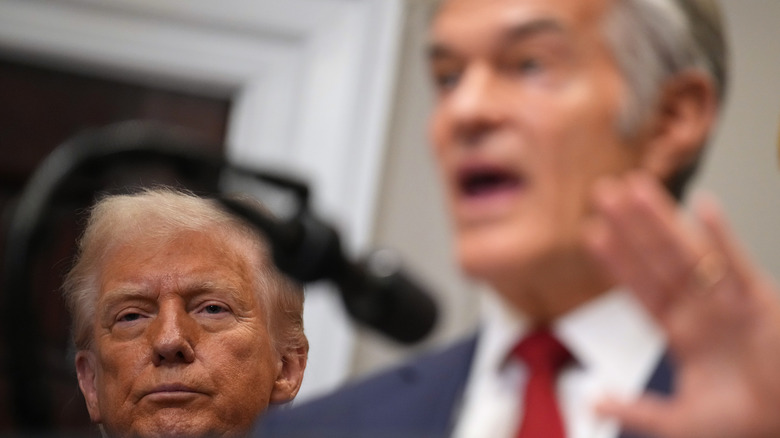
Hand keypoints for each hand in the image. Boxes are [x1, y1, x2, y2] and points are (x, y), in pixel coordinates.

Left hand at [585, 172, 779, 437]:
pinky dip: (721, 236)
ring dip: (661, 220)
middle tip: (602, 192)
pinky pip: (736, 264)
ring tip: (637, 188)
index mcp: (679, 332)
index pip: (639, 287)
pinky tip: (703, 205)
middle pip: (655, 259)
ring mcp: (726, 302)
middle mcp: (698, 309)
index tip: (591, 232)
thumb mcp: (678, 422)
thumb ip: (635, 410)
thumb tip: (594, 401)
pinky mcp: (758, 303)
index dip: (615, 260)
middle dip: (629, 226)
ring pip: (687, 253)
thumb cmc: (741, 425)